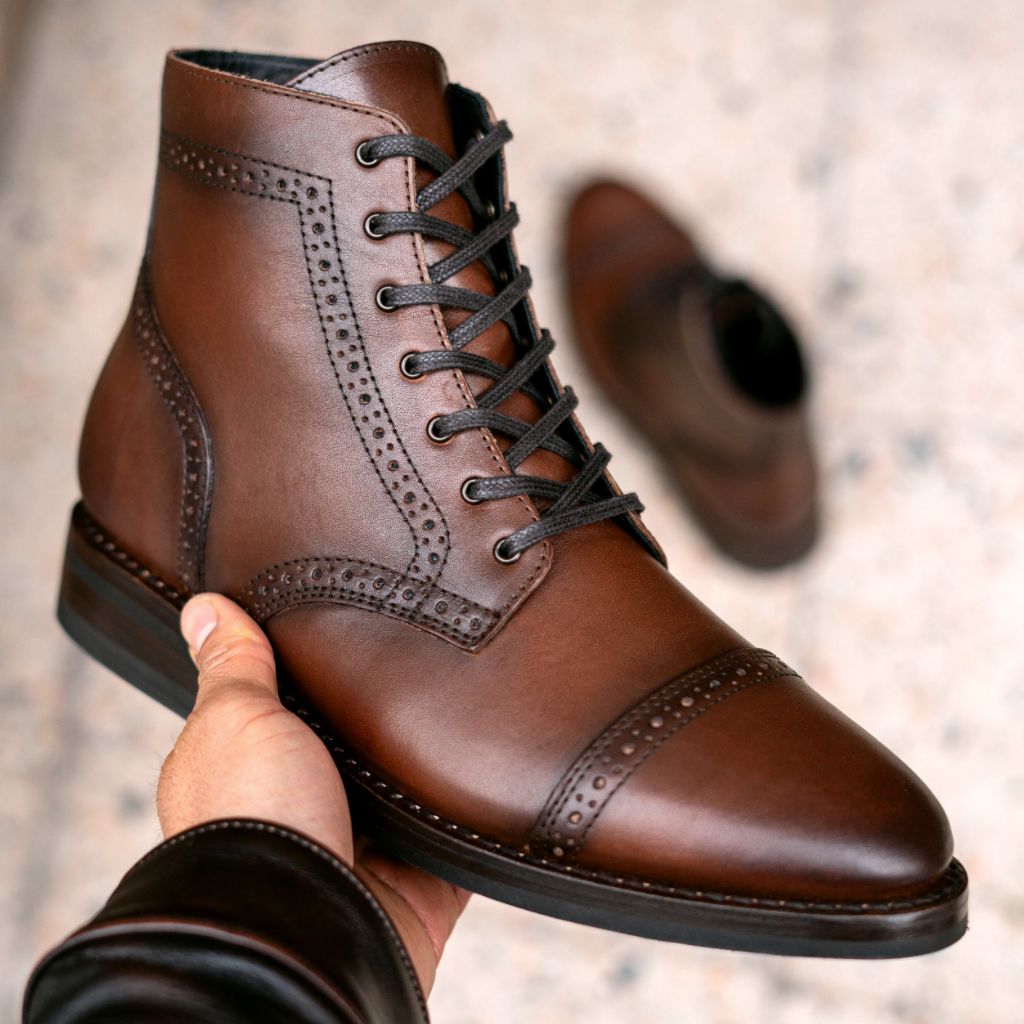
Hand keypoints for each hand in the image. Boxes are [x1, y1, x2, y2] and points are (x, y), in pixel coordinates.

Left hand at [158, 593, 468, 993]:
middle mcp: (306, 811)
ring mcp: (365, 849)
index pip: (286, 709)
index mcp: (253, 774)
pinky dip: (481, 810)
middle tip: (426, 646)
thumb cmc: (252, 821)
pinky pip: (461, 839)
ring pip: (411, 788)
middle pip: (356, 746)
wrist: (305, 926)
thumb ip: (234, 666)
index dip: (312, 671)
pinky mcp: (419, 880)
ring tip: (474, 689)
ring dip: (436, 757)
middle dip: (387, 711)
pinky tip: (504, 762)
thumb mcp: (235, 719)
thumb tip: (201, 607)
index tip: (346, 621)